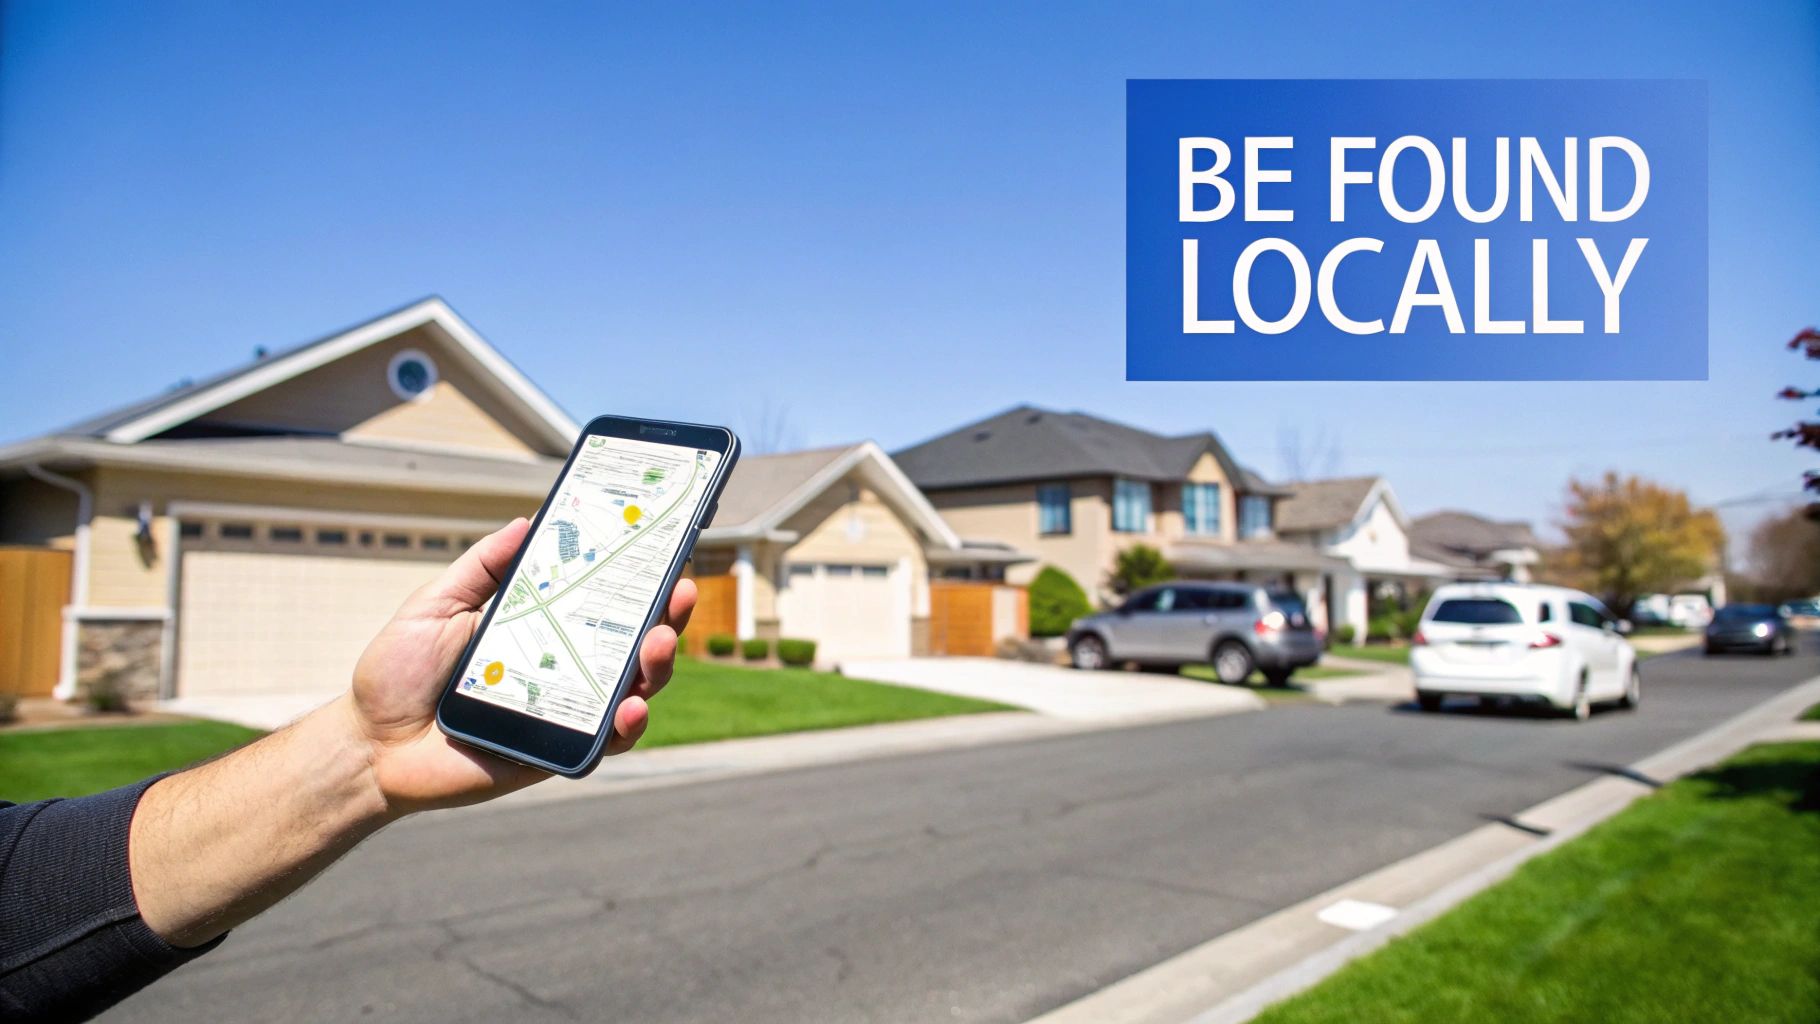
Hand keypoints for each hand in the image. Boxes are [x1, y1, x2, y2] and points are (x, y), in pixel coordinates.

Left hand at [347, 518, 694, 814]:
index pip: (603, 603)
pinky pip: (605, 744)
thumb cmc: (397, 674)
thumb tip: (528, 522)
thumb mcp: (435, 604)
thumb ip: (482, 567)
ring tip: (657, 645)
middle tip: (678, 593)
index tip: (665, 552)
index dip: (640, 581)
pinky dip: (625, 728)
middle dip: (666, 618)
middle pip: (633, 645)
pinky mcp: (556, 756)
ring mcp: (565, 715)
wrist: (367, 744)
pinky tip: (629, 710)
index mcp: (542, 631)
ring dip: (657, 667)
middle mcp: (564, 672)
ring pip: (633, 692)